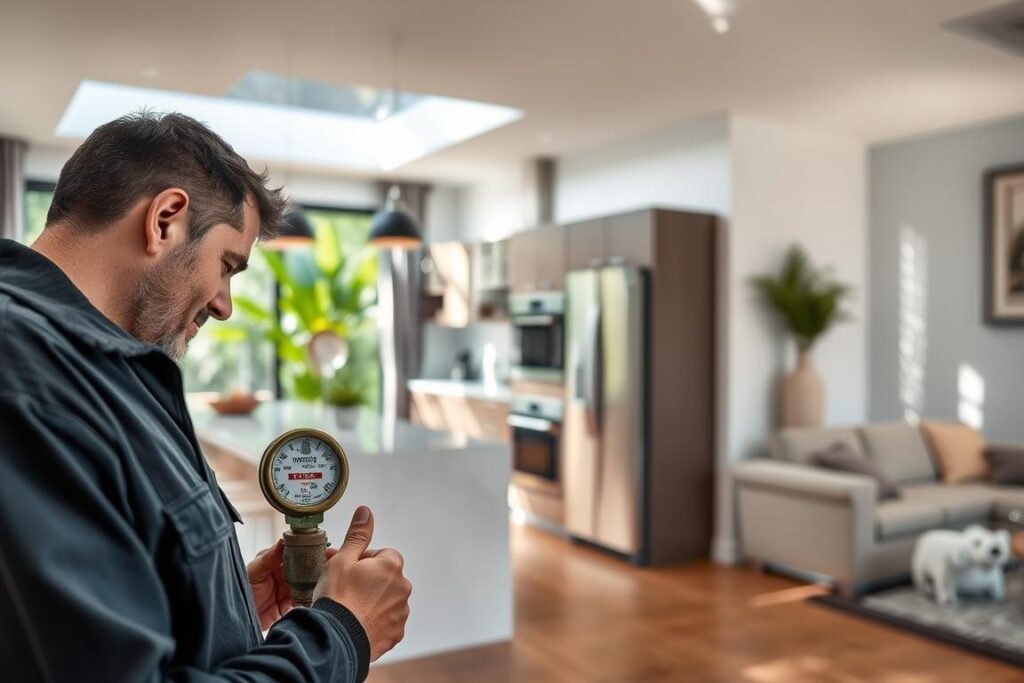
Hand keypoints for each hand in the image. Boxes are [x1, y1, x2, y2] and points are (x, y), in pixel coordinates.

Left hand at [247, 539, 338, 629]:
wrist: (235, 621)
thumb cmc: (240, 592)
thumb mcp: (253, 572)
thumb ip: (268, 558)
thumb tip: (282, 540)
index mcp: (275, 562)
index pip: (297, 552)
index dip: (311, 548)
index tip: (325, 546)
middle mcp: (284, 574)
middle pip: (306, 567)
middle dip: (320, 564)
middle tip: (334, 562)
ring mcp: (288, 590)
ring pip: (309, 583)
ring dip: (319, 581)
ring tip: (332, 579)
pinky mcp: (290, 606)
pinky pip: (306, 600)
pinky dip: (313, 598)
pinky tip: (321, 596)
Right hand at [314, 506, 411, 660]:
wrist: (336, 638)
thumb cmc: (338, 598)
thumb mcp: (343, 559)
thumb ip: (358, 535)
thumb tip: (366, 512)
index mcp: (391, 566)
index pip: (383, 554)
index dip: (364, 561)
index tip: (349, 570)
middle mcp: (402, 588)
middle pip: (386, 577)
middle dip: (370, 580)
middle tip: (346, 589)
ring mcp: (401, 612)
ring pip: (387, 600)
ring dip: (374, 601)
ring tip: (351, 609)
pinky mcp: (396, 633)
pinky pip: (387, 621)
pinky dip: (376, 621)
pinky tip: (358, 623)